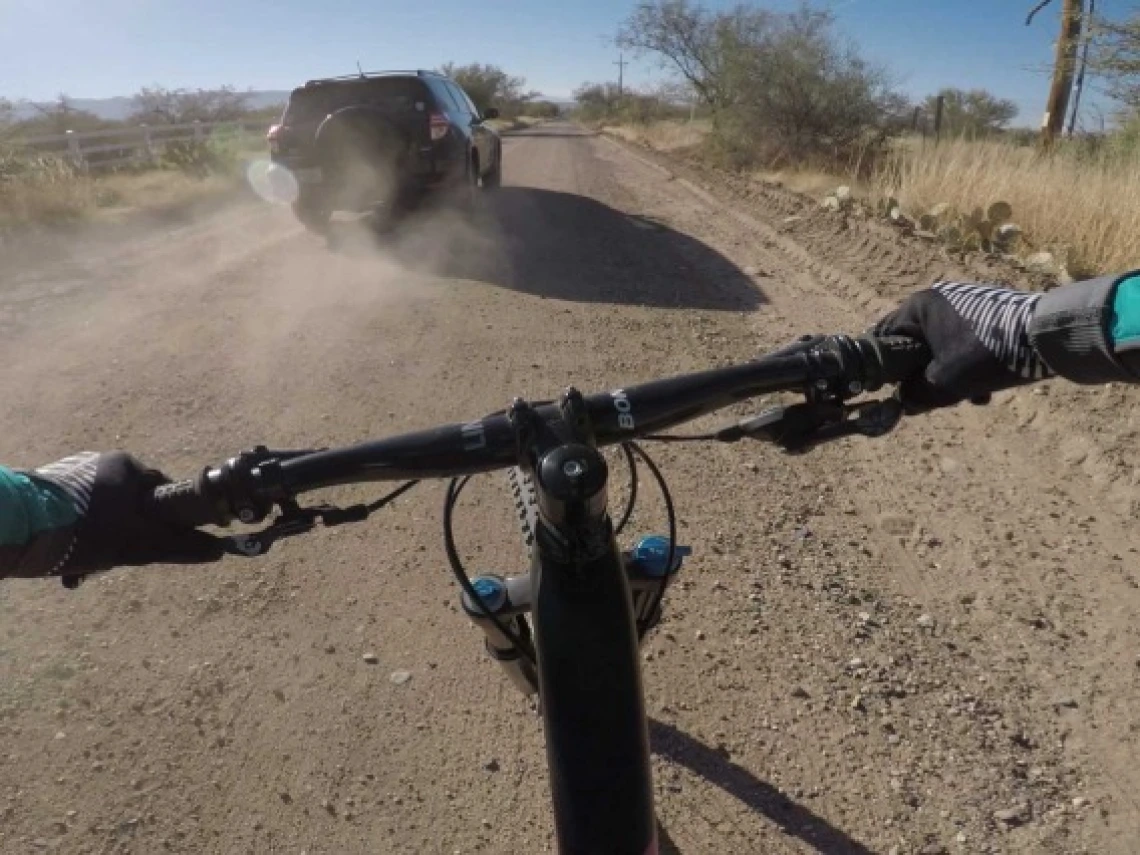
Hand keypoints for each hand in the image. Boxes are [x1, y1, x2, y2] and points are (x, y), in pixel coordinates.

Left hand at [31, 452, 222, 584]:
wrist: (18, 528)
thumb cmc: (85, 532)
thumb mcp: (137, 544)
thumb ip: (179, 546)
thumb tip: (217, 550)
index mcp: (126, 467)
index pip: (160, 492)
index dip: (163, 521)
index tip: (154, 544)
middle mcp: (100, 462)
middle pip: (128, 504)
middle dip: (123, 538)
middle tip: (111, 564)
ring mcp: (72, 473)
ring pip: (100, 512)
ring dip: (97, 542)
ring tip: (80, 573)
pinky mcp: (47, 487)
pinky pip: (75, 512)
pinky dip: (75, 536)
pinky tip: (65, 562)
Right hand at [874, 282, 1052, 410]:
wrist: (1049, 337)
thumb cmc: (988, 354)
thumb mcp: (944, 383)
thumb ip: (915, 395)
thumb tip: (904, 403)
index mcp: (919, 306)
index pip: (884, 337)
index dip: (885, 368)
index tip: (892, 390)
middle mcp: (940, 299)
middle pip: (916, 346)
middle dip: (924, 376)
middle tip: (934, 399)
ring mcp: (967, 304)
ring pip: (942, 349)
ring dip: (949, 376)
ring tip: (968, 397)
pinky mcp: (989, 314)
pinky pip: (965, 344)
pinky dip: (968, 367)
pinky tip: (985, 389)